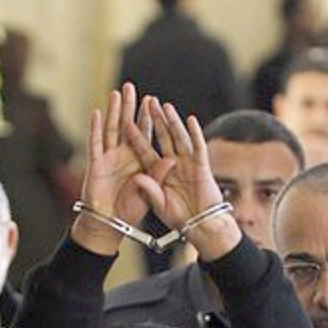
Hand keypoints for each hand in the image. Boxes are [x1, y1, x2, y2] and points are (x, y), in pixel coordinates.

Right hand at [71, 83, 171, 255]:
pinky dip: (96, 128)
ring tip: (116, 93)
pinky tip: (97, 113)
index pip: (145, 134)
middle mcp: (124, 155)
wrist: (110, 223)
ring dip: (113, 111)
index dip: (148, 118)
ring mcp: (108, 158)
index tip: (152, 100)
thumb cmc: (130, 210)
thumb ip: (158, 176)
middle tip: (131, 87)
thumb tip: (172, 159)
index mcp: (139, 160)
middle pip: (126, 126)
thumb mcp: (150, 193)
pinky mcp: (95, 164)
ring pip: (111, 129)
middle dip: (129, 107)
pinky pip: (95, 143)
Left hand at [126, 98, 239, 260]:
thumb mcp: (158, 204)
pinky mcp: (202, 167)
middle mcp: (173, 164)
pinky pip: (198, 147)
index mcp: (159, 173)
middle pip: (162, 137)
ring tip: (164, 106)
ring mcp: (188, 163)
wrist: (201, 226)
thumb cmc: (180, 218)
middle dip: (154, 119)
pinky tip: (190, 120)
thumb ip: (148, 190)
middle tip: (146, 102)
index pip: (145, 150)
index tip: (125, 123)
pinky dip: (195, 133)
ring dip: (171, 121)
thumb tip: (137, 177)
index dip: (136, 136)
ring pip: (178, 137)